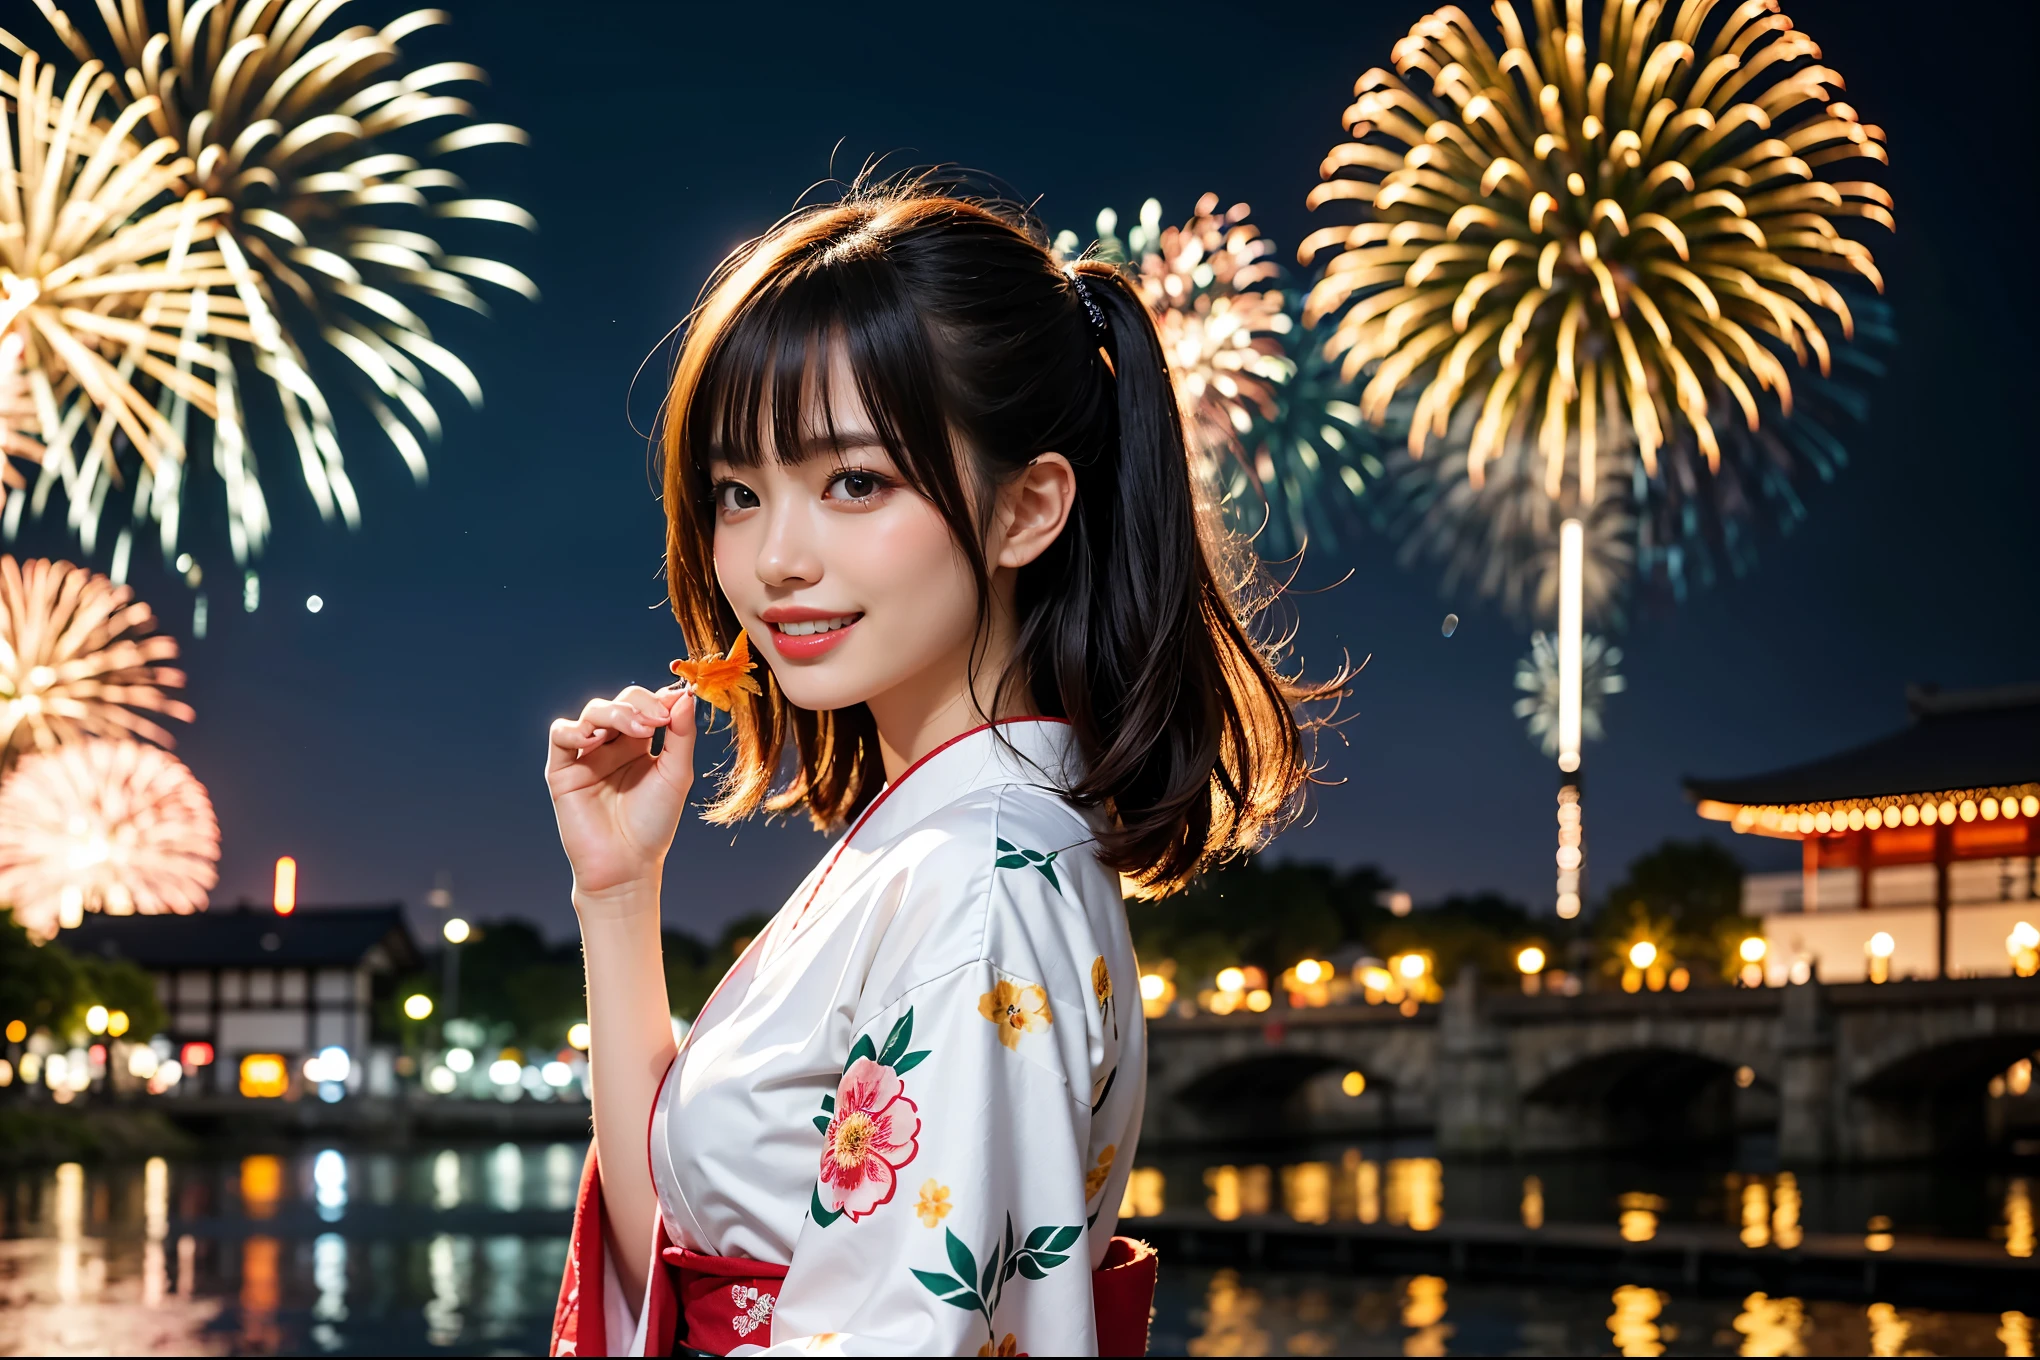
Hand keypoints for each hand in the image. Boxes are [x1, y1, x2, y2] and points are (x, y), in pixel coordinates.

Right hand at [546, 683, 696, 903]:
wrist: (627, 865)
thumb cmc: (654, 823)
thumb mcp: (676, 774)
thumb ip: (681, 735)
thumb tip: (685, 695)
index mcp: (641, 744)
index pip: (646, 705)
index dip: (659, 698)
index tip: (677, 699)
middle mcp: (613, 745)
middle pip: (621, 702)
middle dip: (639, 704)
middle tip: (656, 720)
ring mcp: (587, 755)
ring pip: (591, 713)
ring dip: (614, 713)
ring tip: (635, 729)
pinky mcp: (563, 770)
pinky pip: (560, 735)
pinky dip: (574, 730)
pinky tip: (593, 739)